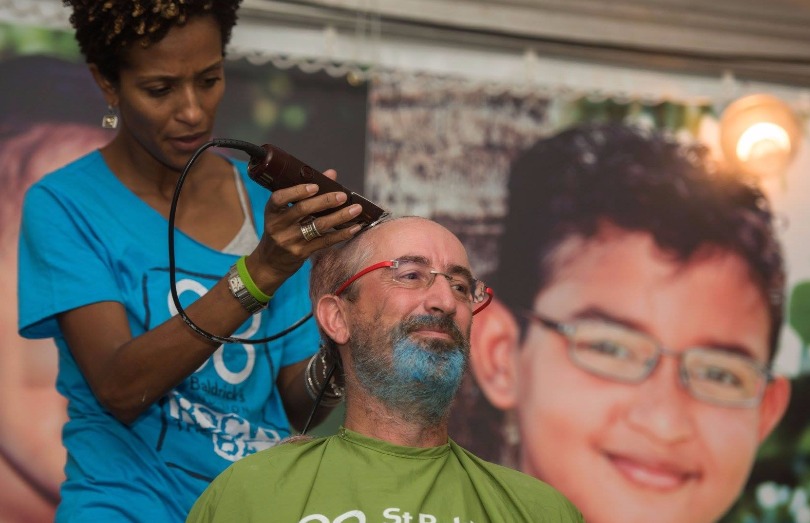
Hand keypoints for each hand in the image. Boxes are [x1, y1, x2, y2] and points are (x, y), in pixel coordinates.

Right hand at [248, 169, 362, 291]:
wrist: (270, 262)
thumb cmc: (281, 229)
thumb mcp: (285, 212)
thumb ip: (306, 192)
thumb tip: (331, 174)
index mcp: (272, 211)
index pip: (279, 198)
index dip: (297, 191)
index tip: (315, 186)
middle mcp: (278, 225)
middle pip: (303, 210)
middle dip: (325, 201)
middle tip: (343, 196)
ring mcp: (290, 240)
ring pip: (318, 226)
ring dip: (340, 217)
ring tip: (356, 209)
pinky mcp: (302, 252)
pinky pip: (325, 241)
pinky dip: (342, 234)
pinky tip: (355, 227)